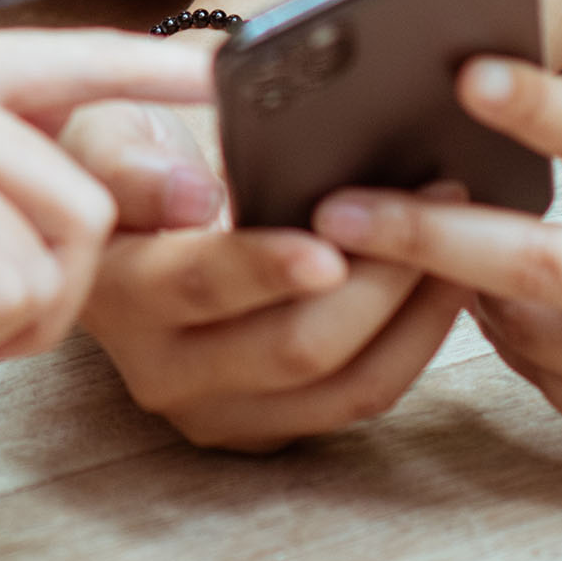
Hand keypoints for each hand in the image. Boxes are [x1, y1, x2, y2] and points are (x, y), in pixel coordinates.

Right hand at [70, 94, 467, 448]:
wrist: (123, 228)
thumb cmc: (130, 163)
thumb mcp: (107, 133)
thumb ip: (130, 162)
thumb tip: (190, 198)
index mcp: (113, 290)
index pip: (198, 285)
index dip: (265, 269)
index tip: (328, 249)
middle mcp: (159, 368)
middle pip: (293, 347)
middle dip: (378, 280)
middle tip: (436, 205)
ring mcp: (216, 410)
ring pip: (344, 386)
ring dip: (413, 313)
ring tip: (455, 242)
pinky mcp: (266, 427)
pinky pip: (360, 398)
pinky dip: (414, 342)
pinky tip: (441, 286)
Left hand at [313, 59, 561, 495]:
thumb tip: (523, 101)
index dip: (540, 107)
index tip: (463, 73)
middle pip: (539, 264)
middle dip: (424, 235)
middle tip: (333, 209)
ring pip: (518, 328)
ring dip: (452, 283)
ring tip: (405, 241)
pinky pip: (539, 375)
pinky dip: (503, 331)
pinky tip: (484, 296)